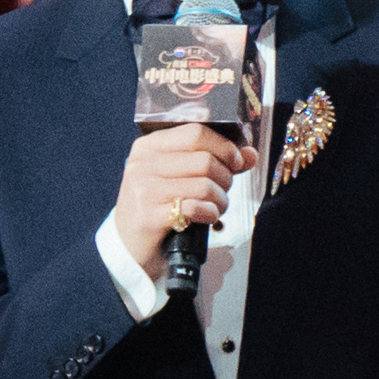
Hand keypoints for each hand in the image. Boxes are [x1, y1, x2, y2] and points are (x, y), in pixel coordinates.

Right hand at [114, 124, 256, 277]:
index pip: (196, 133)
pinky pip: (195, 208)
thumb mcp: (180, 178)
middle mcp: (144, 164)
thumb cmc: (158, 208)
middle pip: (204, 160)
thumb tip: (250, 154)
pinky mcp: (149, 215)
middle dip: (225, 179)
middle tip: (222, 192)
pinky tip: (205, 218)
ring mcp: (145, 189)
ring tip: (215, 207)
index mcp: (149, 147)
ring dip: (220, 200)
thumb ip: (214, 162)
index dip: (224, 147)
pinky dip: (210, 214)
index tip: (236, 162)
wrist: (129, 245)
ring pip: (204, 185)